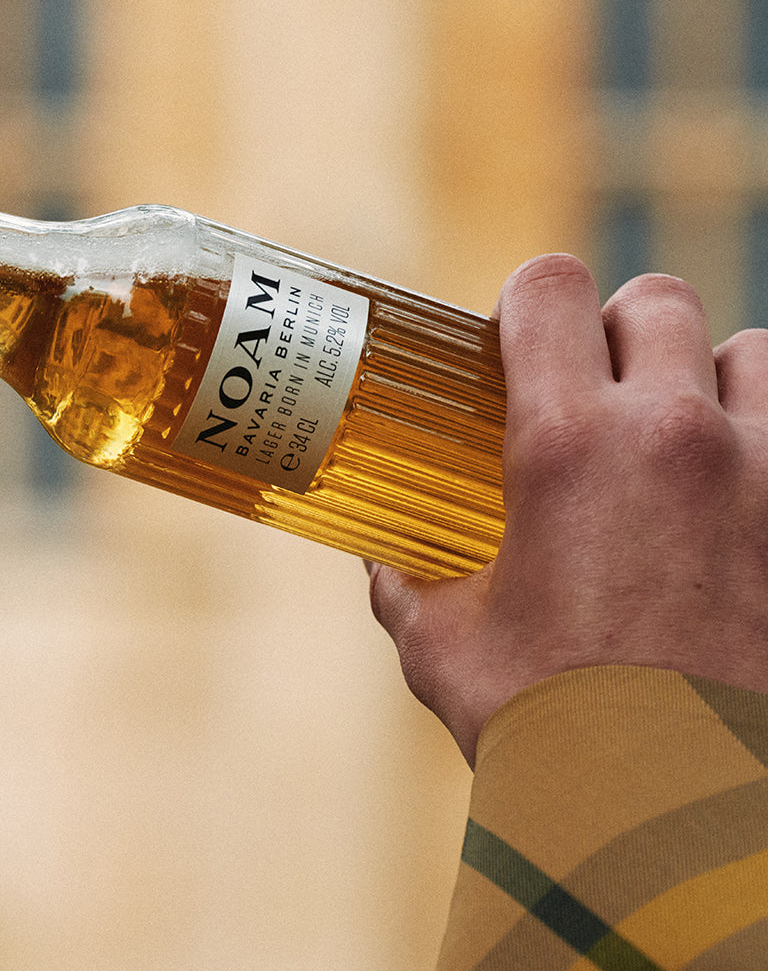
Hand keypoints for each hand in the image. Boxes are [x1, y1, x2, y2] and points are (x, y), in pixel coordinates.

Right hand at [370, 253, 767, 764]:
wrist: (676, 825)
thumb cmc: (550, 731)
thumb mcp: (446, 650)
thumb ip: (406, 587)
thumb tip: (382, 564)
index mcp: (566, 445)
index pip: (549, 289)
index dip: (526, 296)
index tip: (515, 338)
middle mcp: (671, 433)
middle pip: (654, 297)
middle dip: (616, 327)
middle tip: (594, 387)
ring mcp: (763, 472)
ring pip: (754, 351)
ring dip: (713, 374)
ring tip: (681, 433)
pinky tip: (738, 487)